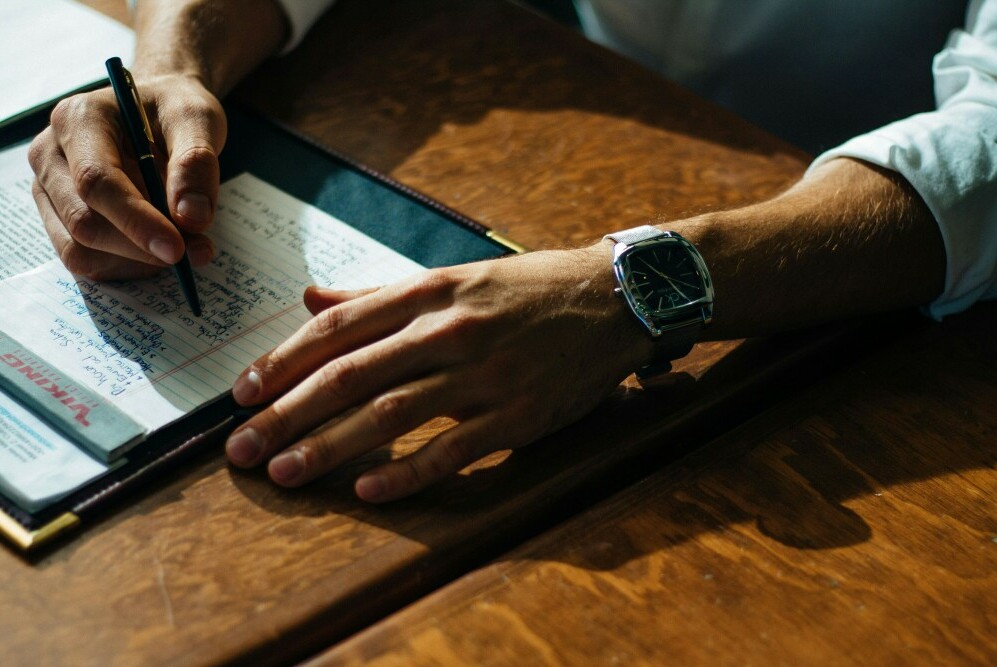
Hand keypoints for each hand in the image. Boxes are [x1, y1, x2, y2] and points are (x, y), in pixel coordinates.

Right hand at [28, 73, 226, 279]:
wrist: (158, 110)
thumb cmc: (173, 109)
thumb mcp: (197, 119)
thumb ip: (196, 163)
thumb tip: (192, 218)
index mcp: (79, 119)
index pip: (96, 181)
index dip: (136, 221)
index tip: (177, 248)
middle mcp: (51, 155)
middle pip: (84, 222)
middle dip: (142, 247)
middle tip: (198, 251)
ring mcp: (50, 189)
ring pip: (81, 250)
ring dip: (138, 262)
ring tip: (187, 246)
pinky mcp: (61, 217)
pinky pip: (87, 260)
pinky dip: (129, 266)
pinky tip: (159, 249)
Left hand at [224, 245, 651, 501]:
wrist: (613, 299)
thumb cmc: (527, 290)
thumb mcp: (452, 277)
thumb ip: (378, 293)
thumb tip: (310, 298)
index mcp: (429, 292)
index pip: (338, 327)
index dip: (283, 361)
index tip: (243, 392)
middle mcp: (449, 330)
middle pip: (350, 375)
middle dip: (286, 413)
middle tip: (241, 447)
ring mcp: (483, 374)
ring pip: (390, 414)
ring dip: (329, 447)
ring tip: (285, 472)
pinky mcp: (517, 415)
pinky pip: (452, 450)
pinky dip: (407, 473)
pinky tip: (368, 492)